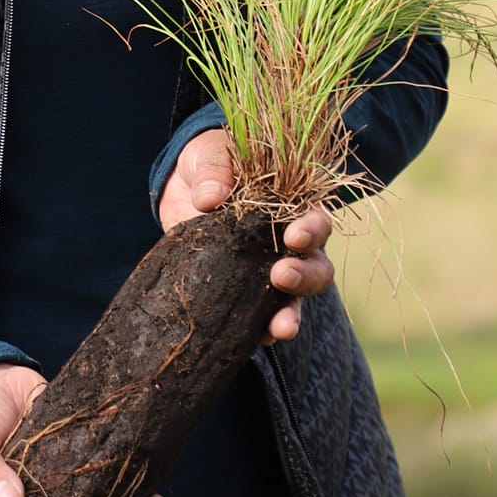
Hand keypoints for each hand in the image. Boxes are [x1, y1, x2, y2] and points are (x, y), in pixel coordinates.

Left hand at [158, 127, 333, 342]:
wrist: (178, 187)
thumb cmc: (208, 163)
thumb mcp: (209, 154)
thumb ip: (214, 170)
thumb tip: (210, 197)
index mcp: (292, 207)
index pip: (317, 221)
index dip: (312, 230)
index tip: (293, 237)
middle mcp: (289, 245)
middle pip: (317, 268)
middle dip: (305, 276)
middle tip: (281, 276)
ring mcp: (267, 273)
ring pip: (295, 301)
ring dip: (291, 315)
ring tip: (280, 328)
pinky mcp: (243, 293)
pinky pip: (260, 320)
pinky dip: (261, 332)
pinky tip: (256, 341)